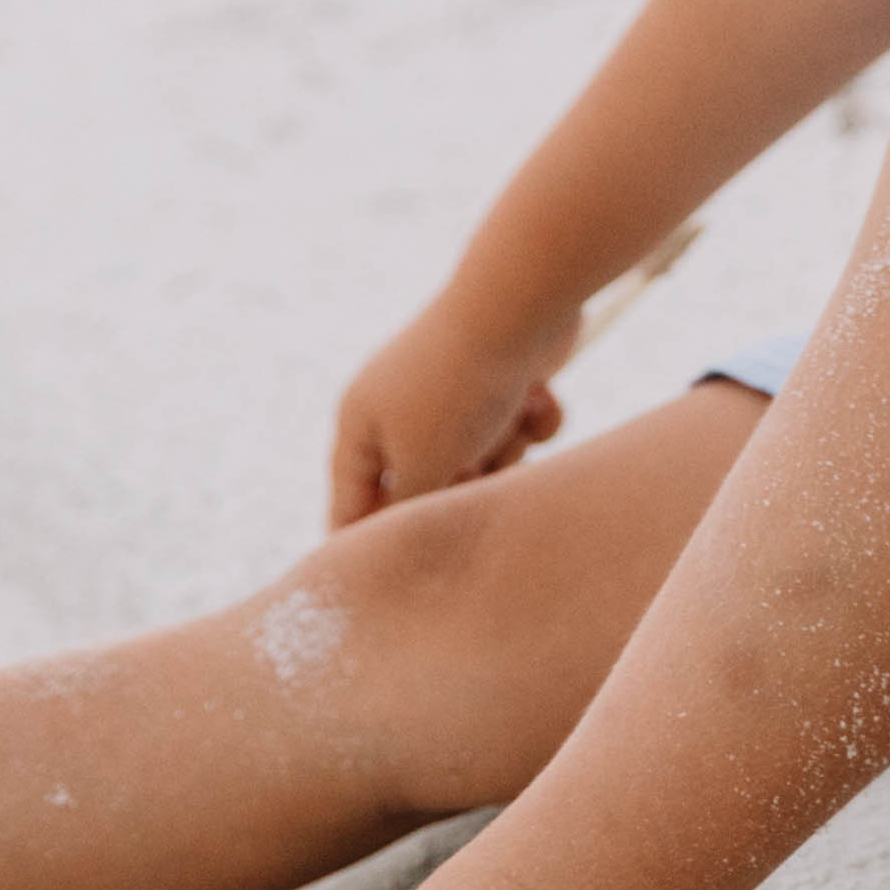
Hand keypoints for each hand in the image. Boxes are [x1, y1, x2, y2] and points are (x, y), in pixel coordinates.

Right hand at [327, 295, 569, 529]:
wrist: (519, 303)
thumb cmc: (458, 390)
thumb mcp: (423, 468)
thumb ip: (405, 514)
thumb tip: (402, 541)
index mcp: (361, 423)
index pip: (350, 501)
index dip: (362, 543)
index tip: (380, 586)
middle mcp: (400, 406)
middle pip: (428, 485)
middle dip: (463, 487)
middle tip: (479, 470)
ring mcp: (453, 390)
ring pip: (482, 460)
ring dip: (506, 453)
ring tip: (510, 422)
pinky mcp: (503, 377)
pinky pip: (517, 426)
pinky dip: (533, 420)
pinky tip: (539, 396)